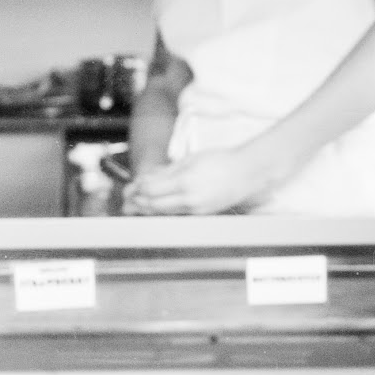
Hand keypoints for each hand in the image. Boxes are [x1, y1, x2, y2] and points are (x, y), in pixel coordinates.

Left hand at [123, 146, 264, 214]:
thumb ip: (167, 171)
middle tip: (127, 200)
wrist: (247, 173)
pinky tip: (156, 207)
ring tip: (136, 206)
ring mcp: (196, 209)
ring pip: (164, 212)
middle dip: (138, 203)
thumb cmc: (220, 161)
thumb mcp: (191, 160)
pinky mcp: (202, 214)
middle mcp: (189, 199)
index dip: (137, 189)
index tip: (130, 187)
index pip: (152, 189)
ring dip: (148, 209)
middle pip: (154, 205)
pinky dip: (164, 210)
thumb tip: (146, 179)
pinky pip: (176, 214)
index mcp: (185, 181)